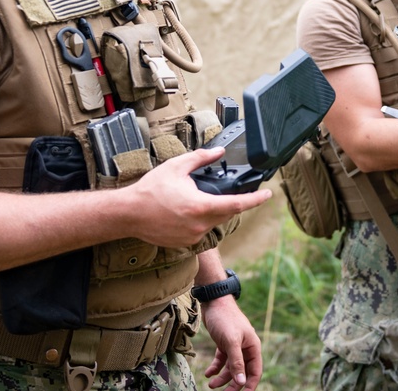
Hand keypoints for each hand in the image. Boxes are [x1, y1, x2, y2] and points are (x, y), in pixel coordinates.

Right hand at [121, 149, 271, 248]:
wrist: (129, 213)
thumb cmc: (151, 190)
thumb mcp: (177, 166)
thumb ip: (201, 158)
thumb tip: (219, 153)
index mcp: (201, 206)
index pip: (237, 204)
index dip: (255, 200)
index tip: (267, 194)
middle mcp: (200, 225)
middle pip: (227, 213)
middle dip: (232, 202)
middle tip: (231, 190)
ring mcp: (192, 237)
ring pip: (213, 222)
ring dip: (213, 210)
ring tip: (195, 198)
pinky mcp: (185, 243)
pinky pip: (200, 230)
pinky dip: (200, 220)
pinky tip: (186, 210)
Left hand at [200, 296, 262, 390]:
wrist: (213, 302)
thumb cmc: (225, 318)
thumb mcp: (231, 341)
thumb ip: (237, 362)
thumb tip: (241, 382)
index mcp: (252, 347)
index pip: (255, 372)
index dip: (249, 385)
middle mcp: (245, 348)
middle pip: (242, 372)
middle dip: (233, 385)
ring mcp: (234, 347)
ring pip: (230, 369)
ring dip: (222, 378)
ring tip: (211, 385)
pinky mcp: (224, 344)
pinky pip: (221, 361)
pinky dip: (215, 368)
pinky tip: (208, 374)